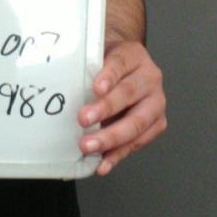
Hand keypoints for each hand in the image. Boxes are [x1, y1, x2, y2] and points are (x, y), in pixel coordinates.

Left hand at [78, 40, 165, 175]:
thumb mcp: (99, 53)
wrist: (127, 65)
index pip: (120, 64)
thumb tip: (59, 82)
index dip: (109, 76)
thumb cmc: (107, 60)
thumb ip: (87, 65)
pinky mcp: (156, 124)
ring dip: (111, 138)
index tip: (96, 87)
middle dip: (105, 109)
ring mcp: (156, 103)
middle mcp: (149, 78)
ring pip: (137, 122)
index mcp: (134, 56)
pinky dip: (118, 154)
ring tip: (89, 147)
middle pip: (129, 94)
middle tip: (83, 119)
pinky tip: (103, 163)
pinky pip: (138, 142)